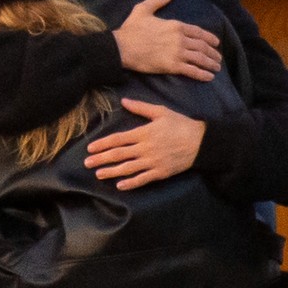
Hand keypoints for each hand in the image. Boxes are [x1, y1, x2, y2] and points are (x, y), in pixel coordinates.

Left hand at [85, 98, 205, 189]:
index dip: (103, 144)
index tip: (90, 148)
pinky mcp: (160, 172)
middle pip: (119, 154)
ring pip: (128, 168)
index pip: (118, 139)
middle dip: (102, 159)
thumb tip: (124, 101)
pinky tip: (120, 186)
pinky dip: (131, 183)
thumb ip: (141, 107)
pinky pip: (143, 179)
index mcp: (144, 133)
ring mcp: (153, 162)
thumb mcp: (161, 112)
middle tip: (87, 163)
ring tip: (98, 174)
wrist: (200, 141)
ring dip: (112, 172)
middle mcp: (145, 148)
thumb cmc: (180, 124)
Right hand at [112, 0, 220, 80]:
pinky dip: (202, 74)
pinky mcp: (172, 66)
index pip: (198, 32)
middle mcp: (180, 39)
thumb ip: (157, 0)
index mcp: (176, 25)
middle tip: (218, 59)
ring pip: (200, 58)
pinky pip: (192, 70)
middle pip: (202, 46)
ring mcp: (177, 53)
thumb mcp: (143, 9)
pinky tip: (209, 77)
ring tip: (216, 68)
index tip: (216, 43)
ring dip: (210, 64)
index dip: (210, 38)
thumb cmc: (131, 29)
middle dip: (213, 53)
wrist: (123, 47)